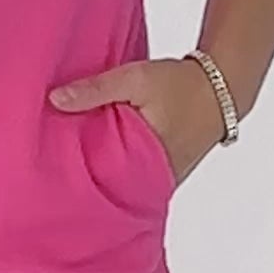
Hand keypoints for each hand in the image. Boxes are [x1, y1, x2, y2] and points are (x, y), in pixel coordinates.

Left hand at [46, 53, 221, 189]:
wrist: (221, 86)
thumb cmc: (180, 84)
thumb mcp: (135, 79)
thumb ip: (96, 89)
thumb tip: (55, 99)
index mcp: (147, 165)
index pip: (105, 190)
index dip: (78, 190)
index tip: (52, 185)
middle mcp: (157, 181)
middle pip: (113, 192)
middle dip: (87, 189)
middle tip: (53, 185)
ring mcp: (164, 179)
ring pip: (125, 187)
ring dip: (103, 180)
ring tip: (69, 177)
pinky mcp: (167, 172)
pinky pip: (137, 179)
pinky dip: (120, 172)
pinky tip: (99, 164)